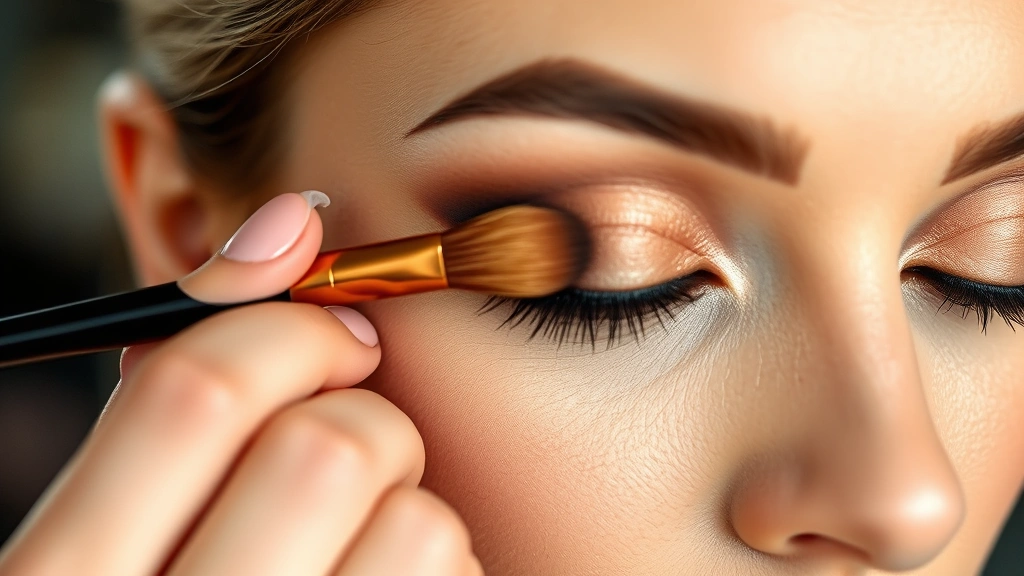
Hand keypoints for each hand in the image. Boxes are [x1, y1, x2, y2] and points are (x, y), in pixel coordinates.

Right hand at [0, 192, 481, 575]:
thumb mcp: (115, 542)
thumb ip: (171, 416)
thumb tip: (281, 233)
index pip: (189, 393)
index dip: (283, 326)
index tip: (340, 326)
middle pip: (329, 448)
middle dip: (368, 416)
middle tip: (366, 438)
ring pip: (421, 523)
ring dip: (416, 510)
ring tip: (368, 551)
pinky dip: (444, 574)